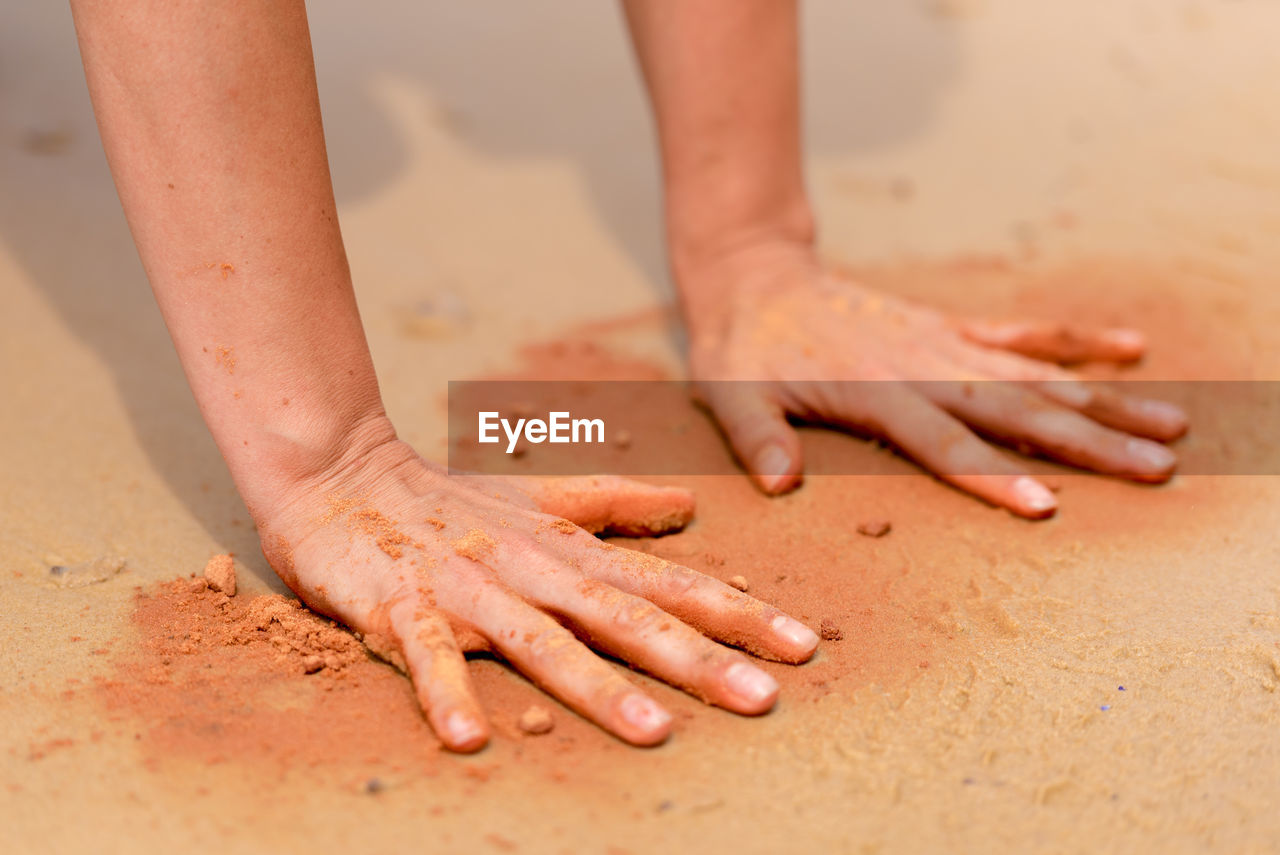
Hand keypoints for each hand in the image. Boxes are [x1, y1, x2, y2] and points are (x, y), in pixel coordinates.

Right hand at [256, 423, 819, 751]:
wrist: (339, 473)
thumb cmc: (448, 498)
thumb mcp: (539, 499)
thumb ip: (614, 503)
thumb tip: (690, 505)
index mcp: (567, 550)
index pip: (665, 583)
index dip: (735, 611)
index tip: (801, 644)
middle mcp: (530, 569)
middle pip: (622, 617)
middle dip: (696, 659)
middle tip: (764, 699)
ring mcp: (467, 589)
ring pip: (540, 639)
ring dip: (595, 687)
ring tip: (653, 734)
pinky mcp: (400, 607)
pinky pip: (425, 655)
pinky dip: (445, 693)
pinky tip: (471, 740)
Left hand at [684, 245, 1187, 517]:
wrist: (756, 277)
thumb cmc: (742, 348)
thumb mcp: (729, 395)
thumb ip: (756, 437)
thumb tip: (779, 484)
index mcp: (875, 391)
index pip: (943, 442)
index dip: (992, 475)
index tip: (1047, 503)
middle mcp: (923, 366)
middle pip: (1017, 409)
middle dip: (1088, 442)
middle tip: (1155, 471)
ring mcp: (943, 345)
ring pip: (1038, 376)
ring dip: (1104, 403)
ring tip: (1171, 428)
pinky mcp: (948, 329)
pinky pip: (1023, 336)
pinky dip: (1076, 342)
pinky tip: (1133, 351)